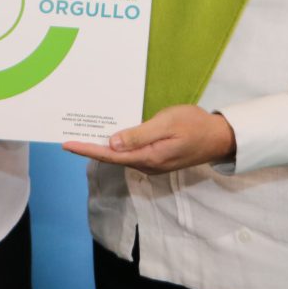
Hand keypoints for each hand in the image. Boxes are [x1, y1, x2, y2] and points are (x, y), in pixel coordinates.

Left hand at [63, 105, 234, 174]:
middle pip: (113, 158)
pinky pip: (132, 153)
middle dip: (91, 148)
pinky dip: (118, 146)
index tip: (67, 144)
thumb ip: (139, 134)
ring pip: (122, 156)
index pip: (110, 155)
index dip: (88, 150)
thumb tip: (112, 143)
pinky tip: (111, 137)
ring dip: (103, 147)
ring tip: (84, 135)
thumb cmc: (194, 125)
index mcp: (148, 157)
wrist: (219, 137)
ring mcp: (153, 163)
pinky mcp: (157, 158)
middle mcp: (147, 164)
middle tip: (69, 137)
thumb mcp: (166, 124)